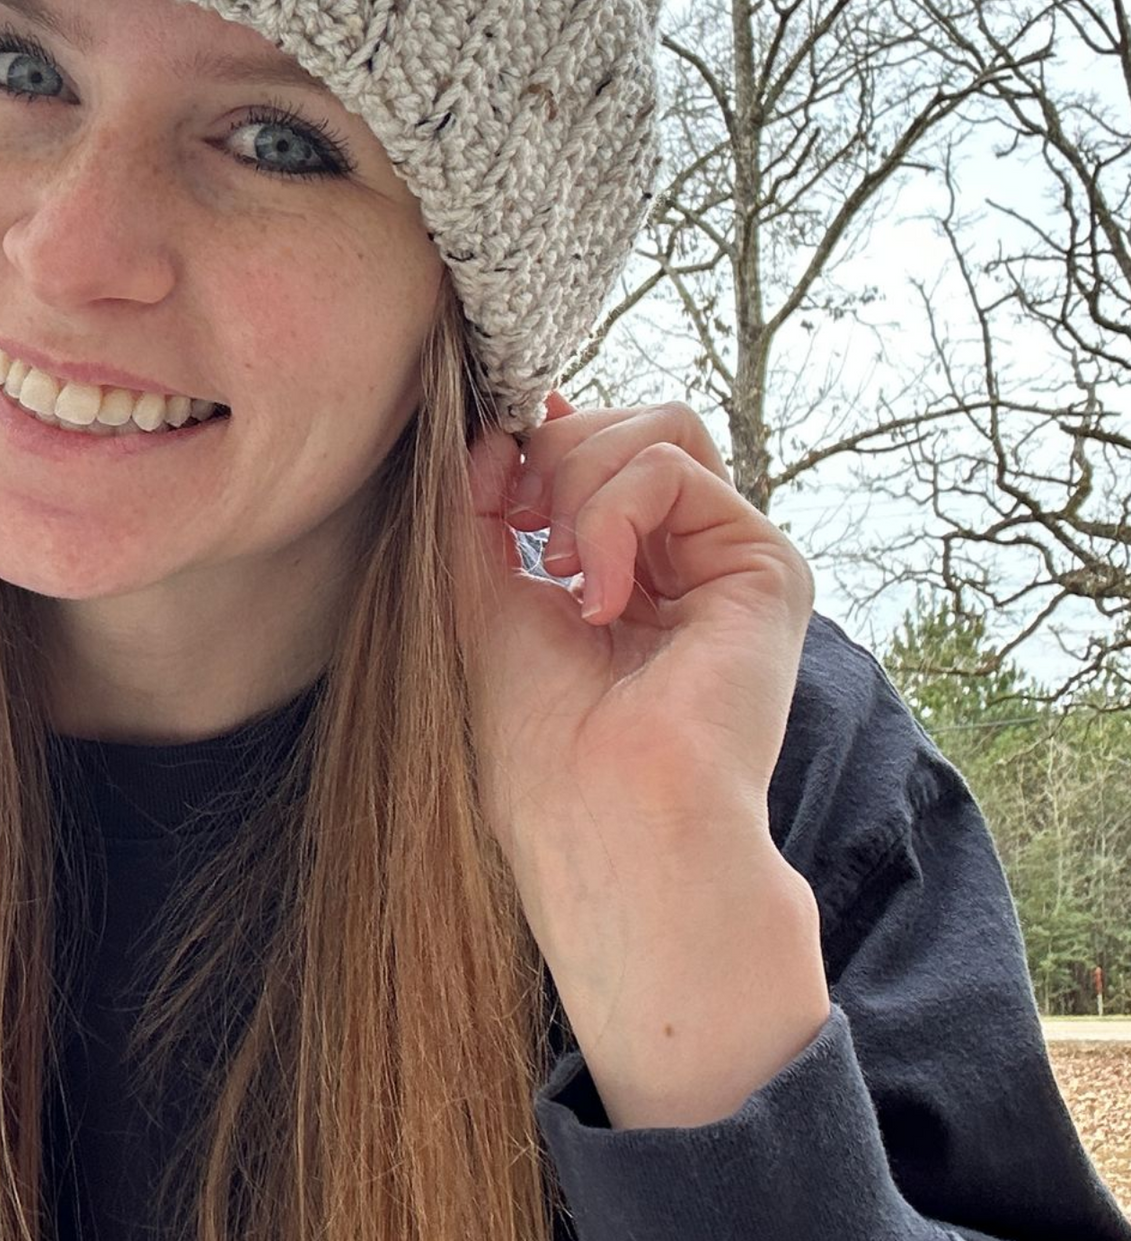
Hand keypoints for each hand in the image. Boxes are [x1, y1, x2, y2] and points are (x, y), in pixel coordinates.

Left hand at [456, 391, 827, 1124]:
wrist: (596, 818)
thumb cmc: (534, 737)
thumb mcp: (476, 591)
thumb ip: (480, 503)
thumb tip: (499, 424)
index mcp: (622, 567)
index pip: (593, 446)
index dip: (536, 436)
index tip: (485, 484)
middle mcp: (682, 558)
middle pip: (625, 423)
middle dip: (552, 455)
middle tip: (520, 533)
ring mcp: (726, 560)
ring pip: (655, 427)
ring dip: (579, 479)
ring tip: (558, 569)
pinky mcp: (764, 566)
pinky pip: (671, 466)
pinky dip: (611, 512)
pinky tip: (597, 594)